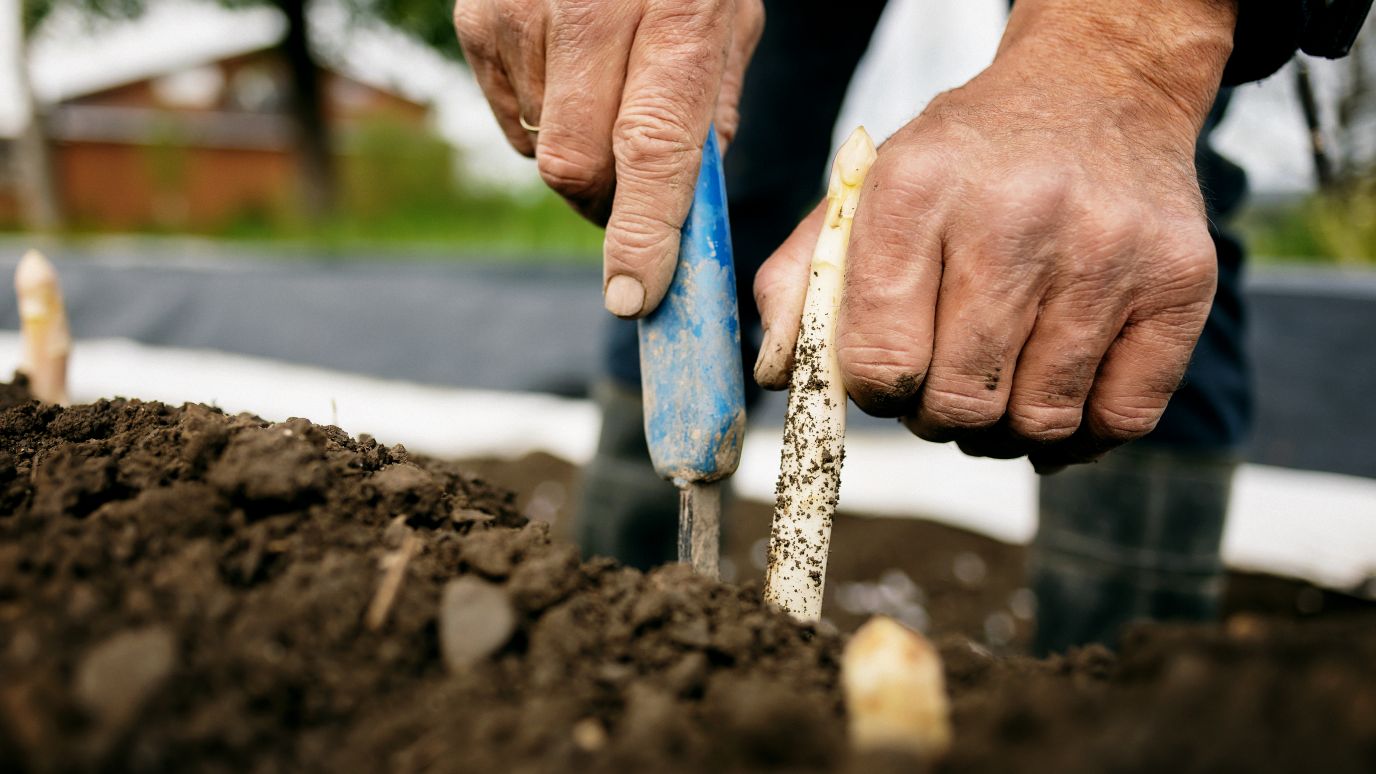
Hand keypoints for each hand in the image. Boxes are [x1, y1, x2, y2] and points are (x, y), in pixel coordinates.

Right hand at [454, 0, 763, 316]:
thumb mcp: (726, 19)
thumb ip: (709, 112)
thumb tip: (683, 210)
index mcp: (674, 15)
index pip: (650, 150)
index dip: (640, 234)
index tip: (632, 295)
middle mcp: (586, 14)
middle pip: (576, 168)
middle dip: (607, 204)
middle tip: (635, 196)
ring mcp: (518, 16)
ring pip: (540, 149)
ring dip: (579, 151)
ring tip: (606, 88)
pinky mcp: (476, 20)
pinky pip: (511, 117)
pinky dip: (542, 116)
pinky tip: (568, 66)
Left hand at [753, 0, 1236, 470]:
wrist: (1098, 89)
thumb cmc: (966, 163)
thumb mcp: (868, 193)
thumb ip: (803, 282)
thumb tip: (782, 380)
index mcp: (918, 190)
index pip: (880, 360)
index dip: (876, 391)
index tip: (889, 374)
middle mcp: (1019, 216)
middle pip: (960, 401)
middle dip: (938, 415)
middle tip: (945, 381)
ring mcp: (1111, 250)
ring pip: (1040, 422)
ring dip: (1006, 428)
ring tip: (997, 382)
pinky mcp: (1183, 280)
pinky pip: (1123, 420)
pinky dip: (1082, 435)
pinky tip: (1056, 395)